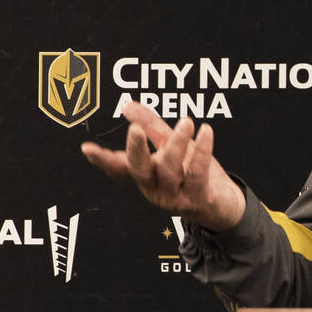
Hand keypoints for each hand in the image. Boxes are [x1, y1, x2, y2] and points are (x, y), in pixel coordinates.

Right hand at [81, 100, 245, 231]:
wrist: (224, 206)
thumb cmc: (193, 175)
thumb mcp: (172, 148)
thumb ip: (152, 128)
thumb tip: (127, 106)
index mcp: (146, 176)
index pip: (120, 167)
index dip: (103, 159)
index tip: (87, 148)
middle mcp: (155, 188)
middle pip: (140, 170)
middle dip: (136, 150)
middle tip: (134, 129)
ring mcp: (175, 197)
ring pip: (170, 170)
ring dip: (177, 144)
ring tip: (187, 122)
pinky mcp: (198, 199)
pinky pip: (197, 174)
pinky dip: (202, 153)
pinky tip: (206, 133)